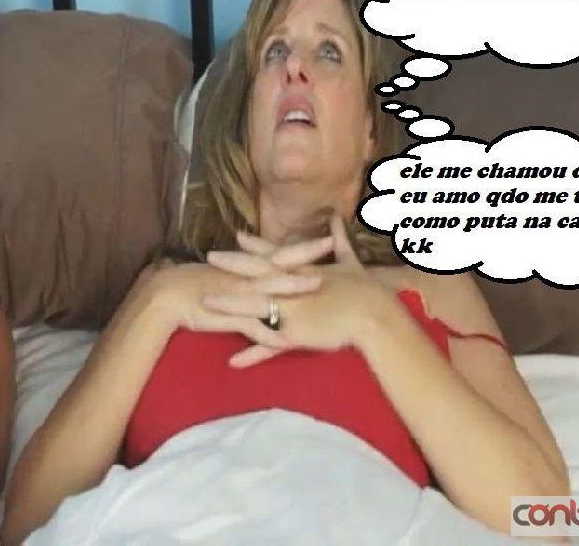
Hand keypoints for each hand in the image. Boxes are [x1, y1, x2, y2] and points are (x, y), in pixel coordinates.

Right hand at [112, 259, 317, 349]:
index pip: (281, 254)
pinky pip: (252, 329)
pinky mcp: (231, 318)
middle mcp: (248, 278)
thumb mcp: (228, 272)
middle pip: (282, 265)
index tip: (329, 238)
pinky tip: (285, 342)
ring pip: (271, 290)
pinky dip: (268, 335)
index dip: (304, 247)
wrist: (169, 296)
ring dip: (292, 288)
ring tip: (316, 286)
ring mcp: (241, 297)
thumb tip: (269, 263)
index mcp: (249, 268)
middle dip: (306, 257)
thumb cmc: (201, 283)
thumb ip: (251, 269)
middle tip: (330, 246)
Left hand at [202, 214, 397, 366]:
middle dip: (232, 265)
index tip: (237, 236)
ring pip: (253, 306)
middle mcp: (293, 287)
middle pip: (256, 273)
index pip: (275, 254)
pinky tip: (231, 362)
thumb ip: (340, 239)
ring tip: (203, 303)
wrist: (375, 313)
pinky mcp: (295, 334)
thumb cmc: (366, 288)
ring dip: (227, 304)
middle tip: (208, 256)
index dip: (255, 246)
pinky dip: (250, 354)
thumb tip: (337, 216)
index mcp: (304, 270)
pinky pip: (269, 346)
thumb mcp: (351, 260)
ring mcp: (291, 310)